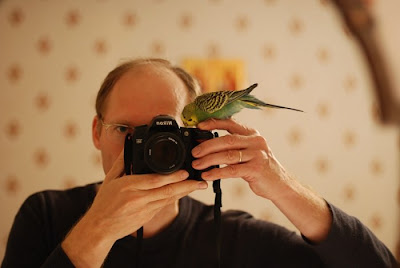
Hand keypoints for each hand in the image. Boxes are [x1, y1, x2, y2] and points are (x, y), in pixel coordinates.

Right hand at [62, 150, 206, 266]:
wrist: (101, 228)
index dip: (172, 177)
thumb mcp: (110, 179)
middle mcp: (138, 199)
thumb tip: (130, 144)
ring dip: (185, 192)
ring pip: (169, 199)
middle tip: (200, 181)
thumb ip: (122, 162)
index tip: (185, 172)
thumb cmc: (104, 202)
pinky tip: (185, 192)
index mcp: (128, 187)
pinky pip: (164, 205)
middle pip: (167, 191)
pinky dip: (175, 197)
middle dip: (186, 185)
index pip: (154, 180)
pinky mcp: (148, 217)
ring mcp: (144, 210)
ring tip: (199, 185)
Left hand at [192, 118, 331, 241]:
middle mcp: (256, 141)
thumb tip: (205, 144)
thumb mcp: (247, 152)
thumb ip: (231, 147)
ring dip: (209, 160)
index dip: (213, 123)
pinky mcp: (256, 169)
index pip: (231, 123)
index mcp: (252, 134)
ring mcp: (257, 155)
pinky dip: (217, 173)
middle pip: (227, 140)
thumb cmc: (259, 168)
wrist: (279, 184)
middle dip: (207, 146)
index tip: (199, 126)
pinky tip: (207, 176)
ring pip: (228, 155)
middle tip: (194, 153)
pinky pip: (232, 170)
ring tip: (197, 165)